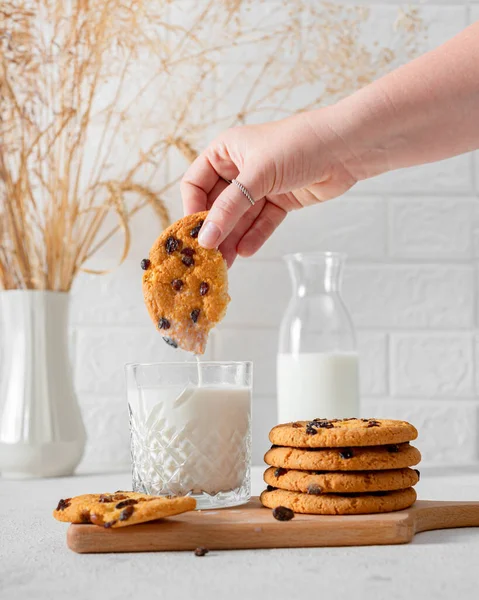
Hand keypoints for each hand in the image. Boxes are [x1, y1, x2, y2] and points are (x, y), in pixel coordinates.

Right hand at [181, 109, 356, 265]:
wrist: (346, 147)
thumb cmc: (299, 144)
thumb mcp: (257, 175)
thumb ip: (230, 208)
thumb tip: (205, 238)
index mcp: (225, 151)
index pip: (195, 184)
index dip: (193, 209)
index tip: (194, 234)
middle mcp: (240, 168)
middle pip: (218, 205)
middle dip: (215, 230)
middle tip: (209, 257)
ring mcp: (262, 186)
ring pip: (240, 218)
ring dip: (233, 240)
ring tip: (225, 263)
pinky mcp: (281, 200)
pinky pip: (262, 223)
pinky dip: (255, 237)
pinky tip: (246, 252)